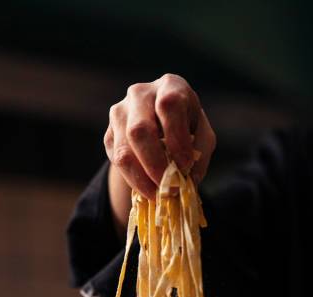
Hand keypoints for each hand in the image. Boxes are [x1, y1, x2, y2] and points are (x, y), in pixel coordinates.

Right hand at [104, 73, 215, 201]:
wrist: (161, 123)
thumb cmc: (187, 127)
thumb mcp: (202, 135)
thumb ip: (200, 153)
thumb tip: (187, 180)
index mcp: (169, 86)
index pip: (169, 105)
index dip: (177, 138)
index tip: (186, 165)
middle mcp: (140, 94)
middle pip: (140, 130)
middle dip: (155, 164)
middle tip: (169, 188)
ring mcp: (120, 113)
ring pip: (124, 150)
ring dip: (142, 178)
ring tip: (158, 195)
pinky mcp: (109, 134)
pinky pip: (117, 161)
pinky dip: (133, 180)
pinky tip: (148, 189)